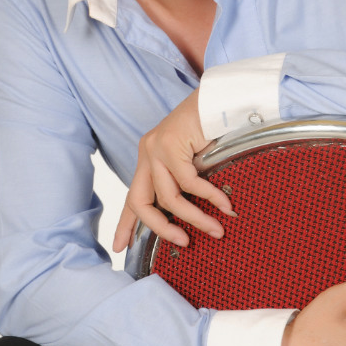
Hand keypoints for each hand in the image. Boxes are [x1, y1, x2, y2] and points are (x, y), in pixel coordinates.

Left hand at [113, 89, 236, 251]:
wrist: (219, 98)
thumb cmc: (210, 129)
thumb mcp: (192, 161)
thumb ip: (184, 183)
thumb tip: (190, 218)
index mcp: (149, 157)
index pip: (133, 196)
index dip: (126, 224)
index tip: (120, 247)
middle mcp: (147, 152)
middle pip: (140, 202)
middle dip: (159, 228)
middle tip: (182, 242)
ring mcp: (155, 147)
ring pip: (168, 197)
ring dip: (195, 217)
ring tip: (216, 229)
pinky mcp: (169, 144)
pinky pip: (189, 182)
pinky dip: (210, 197)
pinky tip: (225, 204)